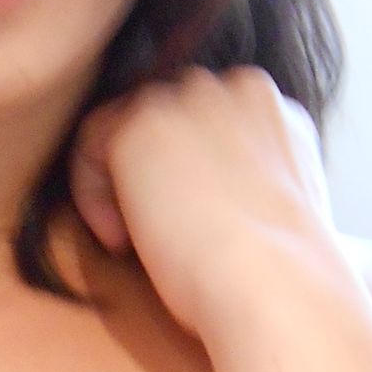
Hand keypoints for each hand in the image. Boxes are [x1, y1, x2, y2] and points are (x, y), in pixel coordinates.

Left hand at [68, 65, 343, 339]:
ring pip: (125, 126)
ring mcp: (187, 99)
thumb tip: (201, 191)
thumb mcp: (277, 205)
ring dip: (123, 183)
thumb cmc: (280, 272)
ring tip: (137, 241)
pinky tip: (121, 242)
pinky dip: (94, 196)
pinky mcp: (141, 125)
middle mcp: (233, 88)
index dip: (188, 172)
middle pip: (166, 114)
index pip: (205, 121)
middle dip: (154, 170)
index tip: (190, 225)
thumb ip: (244, 176)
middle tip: (157, 234)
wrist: (277, 283)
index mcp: (272, 109)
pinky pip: (91, 144)